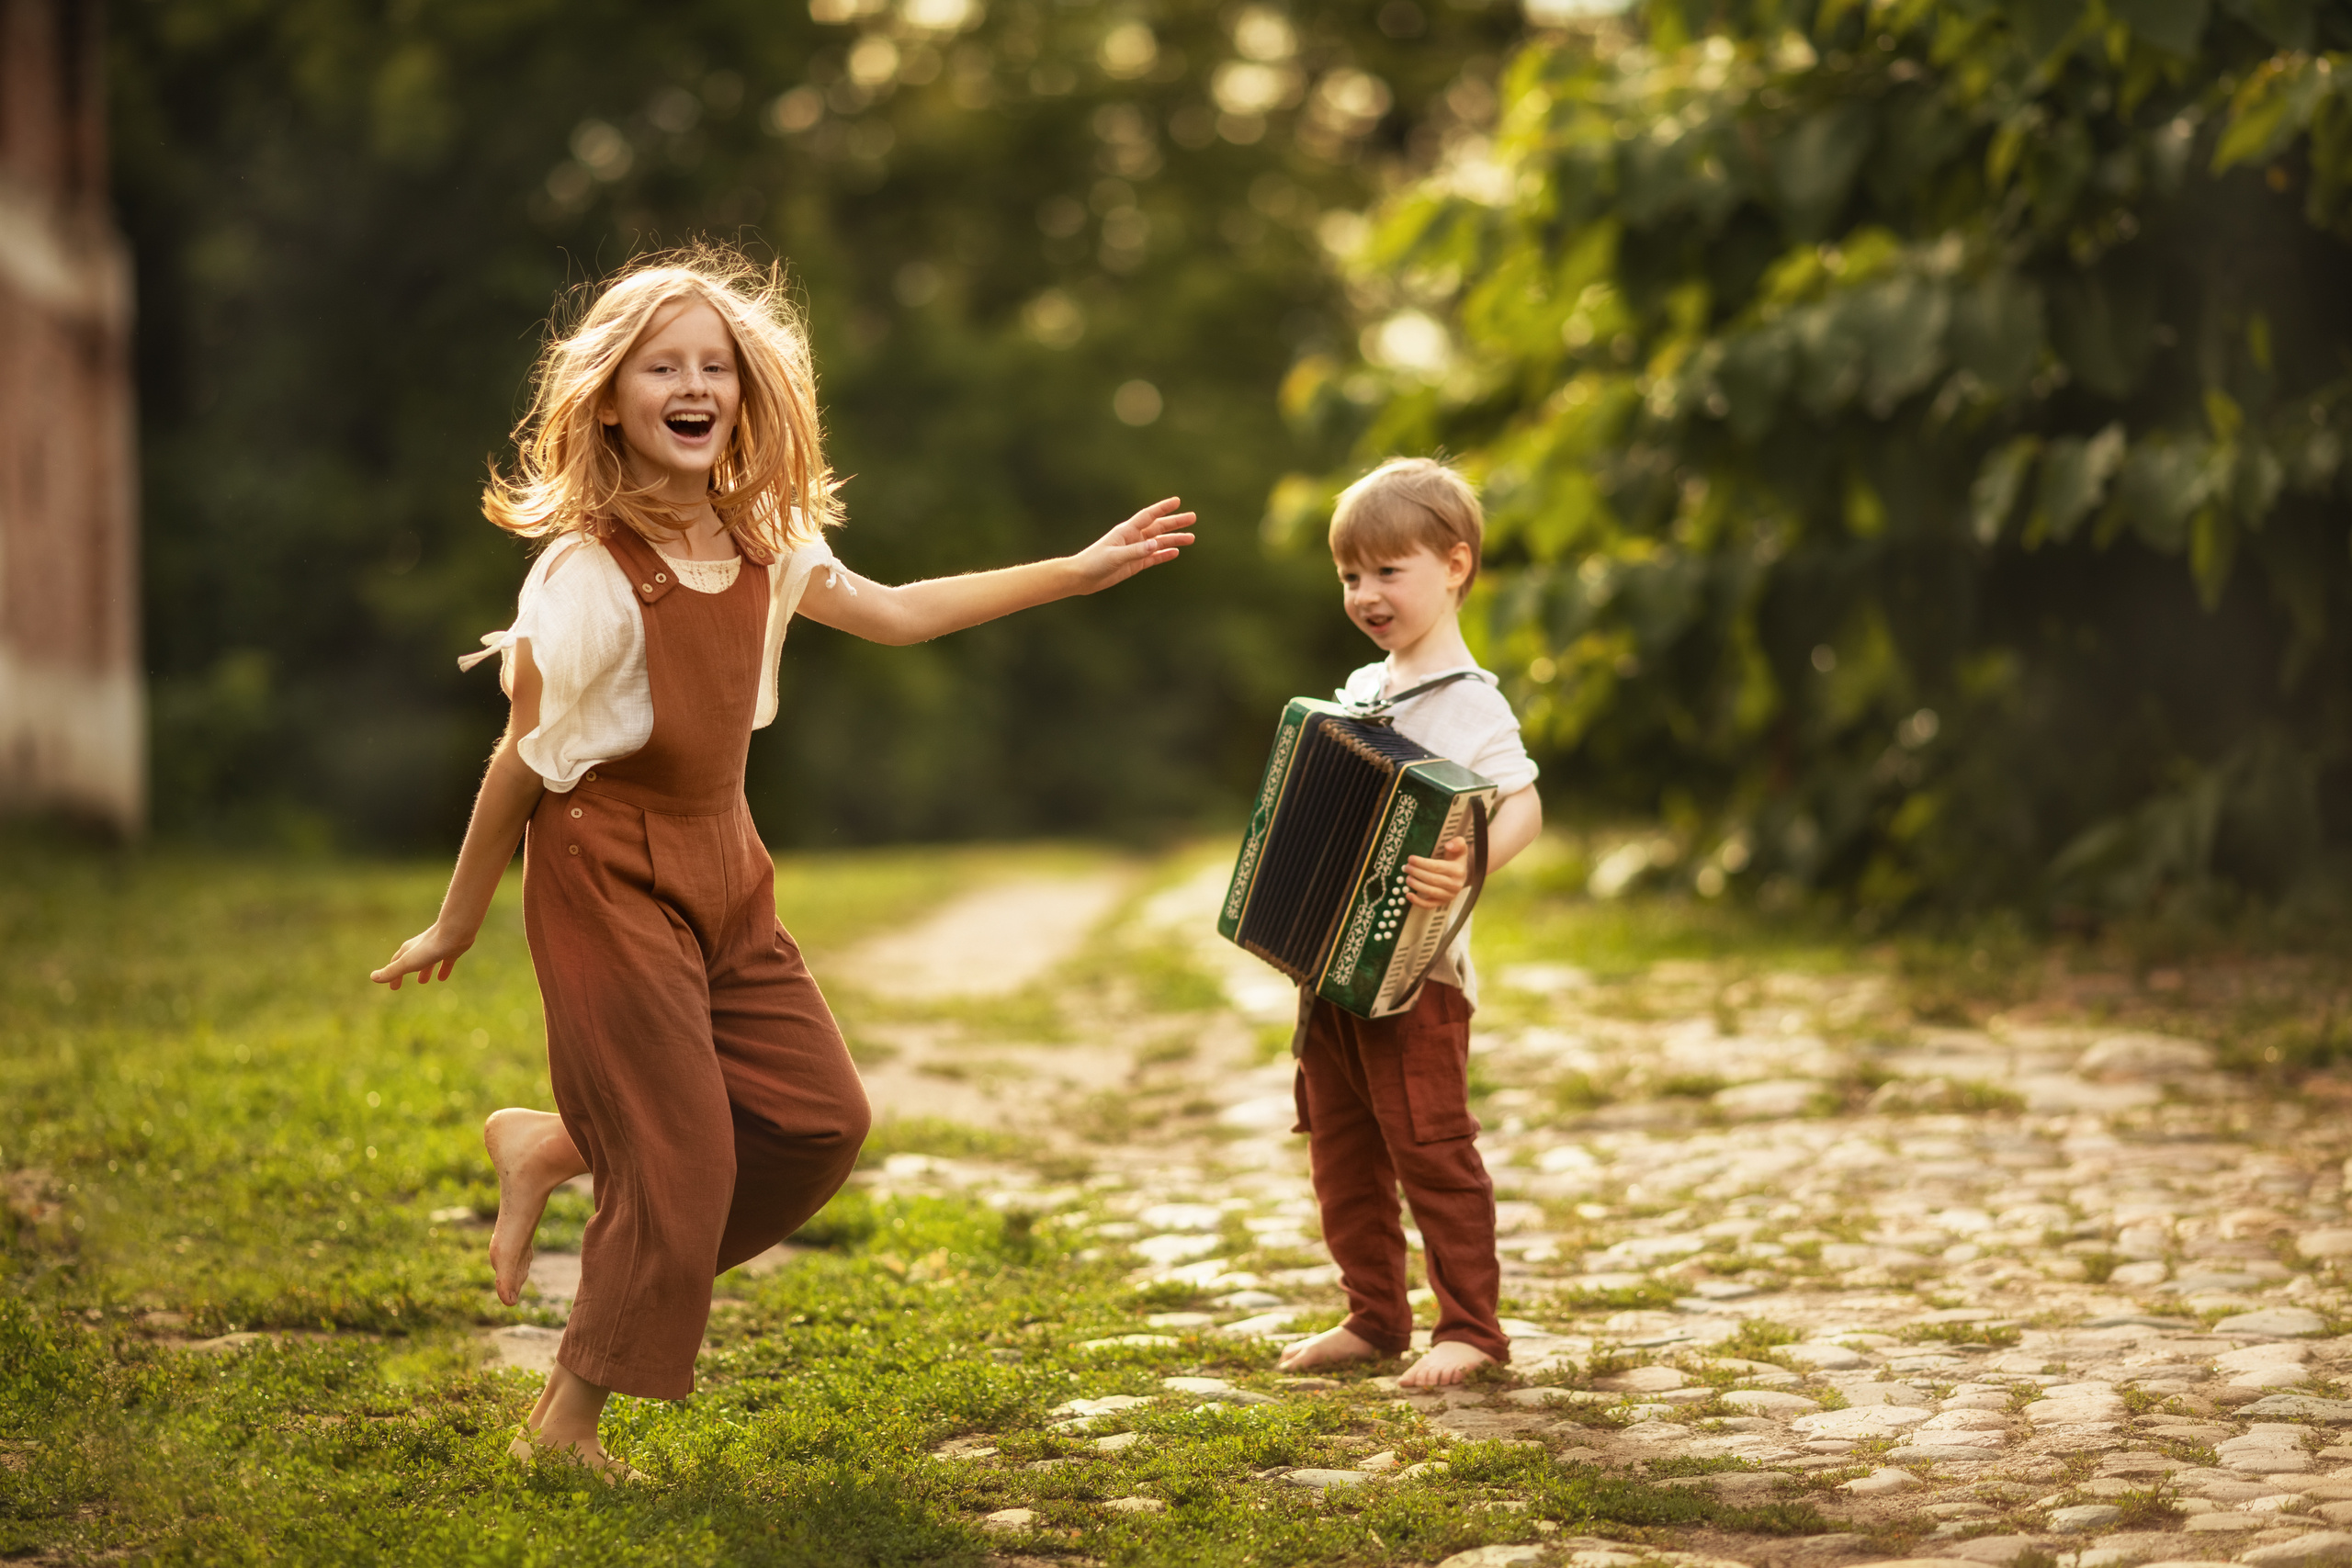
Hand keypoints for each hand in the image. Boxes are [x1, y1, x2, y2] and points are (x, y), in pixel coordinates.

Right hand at [371, 922, 473, 988]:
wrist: (455, 930)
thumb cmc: (430, 947)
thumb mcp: (408, 962)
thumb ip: (392, 971)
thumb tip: (372, 978)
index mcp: (409, 950)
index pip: (395, 964)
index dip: (392, 975)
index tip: (392, 987)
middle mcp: (421, 948)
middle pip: (410, 961)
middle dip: (404, 972)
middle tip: (400, 984)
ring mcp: (437, 948)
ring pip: (427, 961)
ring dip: (424, 971)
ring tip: (423, 981)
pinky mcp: (452, 950)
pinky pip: (446, 961)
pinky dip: (442, 969)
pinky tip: (442, 978)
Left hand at [1067, 498, 1195, 592]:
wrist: (1082, 577)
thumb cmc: (1094, 562)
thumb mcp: (1115, 556)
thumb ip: (1136, 551)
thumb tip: (1156, 544)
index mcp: (1127, 531)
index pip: (1148, 516)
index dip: (1162, 508)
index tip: (1177, 501)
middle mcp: (1133, 538)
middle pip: (1158, 527)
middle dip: (1175, 522)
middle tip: (1193, 517)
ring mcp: (1135, 551)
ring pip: (1159, 542)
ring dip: (1174, 539)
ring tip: (1191, 538)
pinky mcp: (1134, 564)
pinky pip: (1153, 557)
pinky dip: (1164, 554)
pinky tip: (1175, 552)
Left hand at [1403, 837, 1470, 908]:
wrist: (1462, 874)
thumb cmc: (1456, 860)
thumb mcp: (1460, 848)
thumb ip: (1457, 843)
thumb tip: (1449, 845)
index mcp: (1458, 871)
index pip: (1436, 867)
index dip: (1422, 863)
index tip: (1411, 859)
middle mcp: (1455, 885)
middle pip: (1432, 879)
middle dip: (1416, 873)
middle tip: (1406, 867)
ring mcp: (1449, 895)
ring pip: (1430, 892)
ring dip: (1416, 885)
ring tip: (1407, 878)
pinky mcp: (1442, 903)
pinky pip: (1429, 905)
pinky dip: (1417, 902)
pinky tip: (1408, 895)